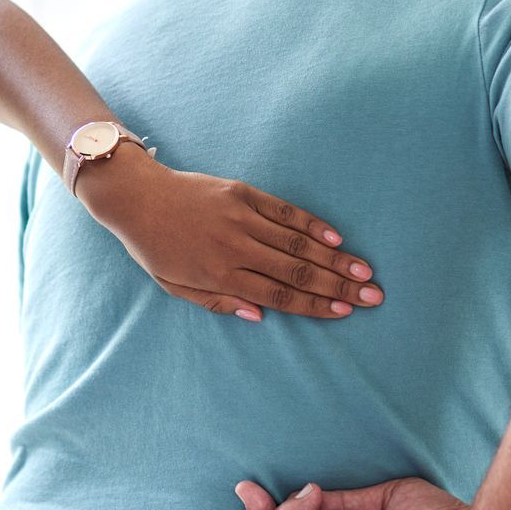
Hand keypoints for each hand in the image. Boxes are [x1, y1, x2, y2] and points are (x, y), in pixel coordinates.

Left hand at [78, 145, 382, 320]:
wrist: (137, 197)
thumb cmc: (154, 247)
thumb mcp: (175, 286)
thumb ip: (218, 303)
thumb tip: (260, 315)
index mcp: (220, 275)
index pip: (279, 294)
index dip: (315, 305)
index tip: (345, 312)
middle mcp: (236, 247)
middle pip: (297, 271)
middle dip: (338, 286)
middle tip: (373, 297)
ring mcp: (242, 218)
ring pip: (297, 242)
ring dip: (336, 259)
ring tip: (365, 271)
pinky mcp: (243, 194)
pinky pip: (284, 211)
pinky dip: (312, 225)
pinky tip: (336, 239)